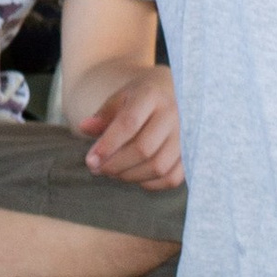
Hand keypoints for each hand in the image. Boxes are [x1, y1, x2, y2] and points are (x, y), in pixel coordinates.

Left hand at [76, 67, 186, 191]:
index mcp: (152, 95)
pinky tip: (135, 176)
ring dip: (130, 176)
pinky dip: (150, 183)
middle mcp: (173, 114)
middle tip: (98, 169)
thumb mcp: (119, 98)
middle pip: (143, 149)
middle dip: (116, 165)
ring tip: (114, 172)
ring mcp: (186, 135)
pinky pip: (172, 178)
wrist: (173, 92)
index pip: (129, 124)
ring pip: (158, 166)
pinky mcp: (192, 153)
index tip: (91, 160)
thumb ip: (102, 115)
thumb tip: (84, 128)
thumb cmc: (140, 98)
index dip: (108, 145)